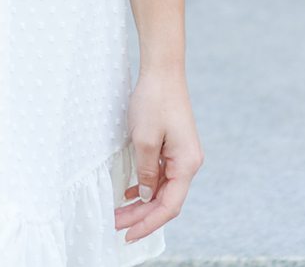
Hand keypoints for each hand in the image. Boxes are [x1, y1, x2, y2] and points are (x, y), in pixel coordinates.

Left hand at [115, 66, 199, 242]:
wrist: (162, 71)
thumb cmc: (154, 100)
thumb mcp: (143, 139)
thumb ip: (145, 171)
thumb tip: (146, 194)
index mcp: (187, 163)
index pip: (169, 205)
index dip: (149, 223)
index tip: (129, 234)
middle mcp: (188, 162)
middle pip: (166, 200)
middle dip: (142, 216)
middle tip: (116, 226)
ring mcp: (182, 155)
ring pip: (162, 189)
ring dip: (142, 203)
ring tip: (119, 214)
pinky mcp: (173, 147)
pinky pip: (161, 175)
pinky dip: (146, 186)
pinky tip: (130, 192)